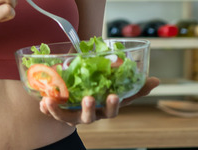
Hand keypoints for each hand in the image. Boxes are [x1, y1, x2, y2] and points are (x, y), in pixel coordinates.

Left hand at [39, 77, 159, 125]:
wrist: (78, 96)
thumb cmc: (100, 92)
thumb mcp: (116, 87)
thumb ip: (134, 85)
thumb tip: (155, 80)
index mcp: (103, 108)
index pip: (112, 110)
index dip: (113, 105)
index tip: (114, 96)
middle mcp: (89, 114)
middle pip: (89, 117)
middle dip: (89, 109)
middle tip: (88, 98)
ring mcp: (72, 115)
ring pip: (65, 117)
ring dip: (58, 110)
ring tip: (50, 100)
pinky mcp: (58, 112)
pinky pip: (51, 113)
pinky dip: (46, 108)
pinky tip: (42, 101)